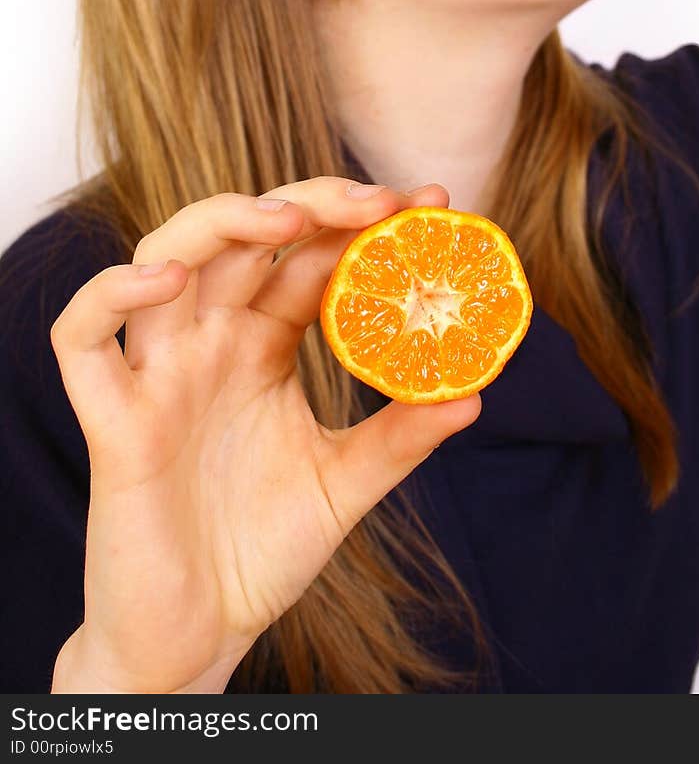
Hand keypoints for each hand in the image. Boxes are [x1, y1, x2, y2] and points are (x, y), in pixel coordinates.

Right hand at [49, 179, 480, 693]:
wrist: (197, 636)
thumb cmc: (260, 552)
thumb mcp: (343, 485)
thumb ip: (399, 438)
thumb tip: (474, 396)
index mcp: (262, 346)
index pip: (307, 257)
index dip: (359, 222)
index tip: (428, 203)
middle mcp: (210, 343)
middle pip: (244, 236)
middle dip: (308, 204)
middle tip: (380, 203)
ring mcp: (159, 374)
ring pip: (165, 257)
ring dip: (222, 222)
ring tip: (289, 221)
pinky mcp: (113, 420)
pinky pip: (83, 339)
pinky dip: (111, 295)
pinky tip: (168, 282)